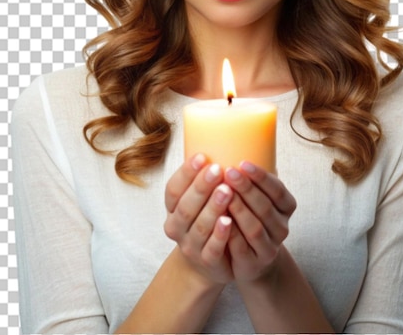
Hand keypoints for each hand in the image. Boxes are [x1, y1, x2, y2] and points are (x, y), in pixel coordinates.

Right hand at [164, 154, 234, 284]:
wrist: (211, 261)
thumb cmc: (208, 218)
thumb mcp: (201, 198)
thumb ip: (207, 177)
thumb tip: (224, 139)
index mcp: (173, 208)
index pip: (173, 189)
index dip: (186, 173)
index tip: (202, 156)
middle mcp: (176, 227)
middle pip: (186, 206)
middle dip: (201, 187)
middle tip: (218, 169)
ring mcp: (191, 246)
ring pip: (199, 226)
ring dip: (213, 207)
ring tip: (227, 191)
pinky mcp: (208, 262)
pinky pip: (212, 248)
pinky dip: (220, 235)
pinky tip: (229, 221)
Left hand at [223, 162, 296, 281]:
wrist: (249, 257)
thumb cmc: (248, 215)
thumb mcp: (256, 194)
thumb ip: (249, 175)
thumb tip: (231, 141)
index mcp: (286, 206)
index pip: (277, 190)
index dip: (261, 177)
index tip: (243, 163)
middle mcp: (281, 227)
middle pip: (264, 207)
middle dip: (246, 188)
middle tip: (227, 172)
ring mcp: (269, 248)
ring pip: (254, 228)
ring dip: (238, 209)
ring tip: (222, 192)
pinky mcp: (253, 264)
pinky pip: (241, 249)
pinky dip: (230, 234)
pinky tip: (219, 219)